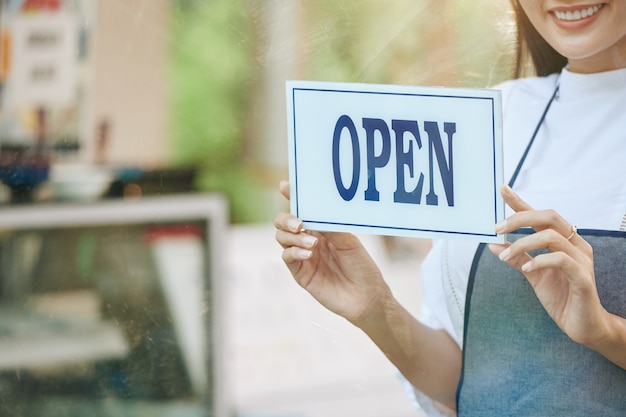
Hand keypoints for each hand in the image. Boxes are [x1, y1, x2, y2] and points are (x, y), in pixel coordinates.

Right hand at [274, 180, 390, 325]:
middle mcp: (309, 239)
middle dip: (286, 219)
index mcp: (321, 228)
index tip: (285, 187)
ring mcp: (303, 256)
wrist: (367, 297)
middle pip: (283, 222)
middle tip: (299, 223)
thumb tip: (313, 213)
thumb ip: (331, 228)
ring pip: (282, 238)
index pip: (302, 208)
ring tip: (312, 243)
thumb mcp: (349, 242)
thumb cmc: (362, 266)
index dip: (292, 196)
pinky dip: (294, 252)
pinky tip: (308, 253)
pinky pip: (287, 257)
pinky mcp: (300, 273)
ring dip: (293, 236)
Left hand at [488, 185, 606, 346]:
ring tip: (504, 256)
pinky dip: (539, 261)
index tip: (502, 189)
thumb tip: (493, 243)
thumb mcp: (532, 273)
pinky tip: (525, 268)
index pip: (540, 215)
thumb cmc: (561, 297)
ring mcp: (581, 260)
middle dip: (520, 218)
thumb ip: (516, 256)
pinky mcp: (583, 278)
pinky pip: (560, 260)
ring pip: (551, 237)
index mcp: (564, 241)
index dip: (521, 202)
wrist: (584, 326)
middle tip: (496, 228)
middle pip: (549, 217)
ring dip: (522, 243)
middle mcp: (575, 245)